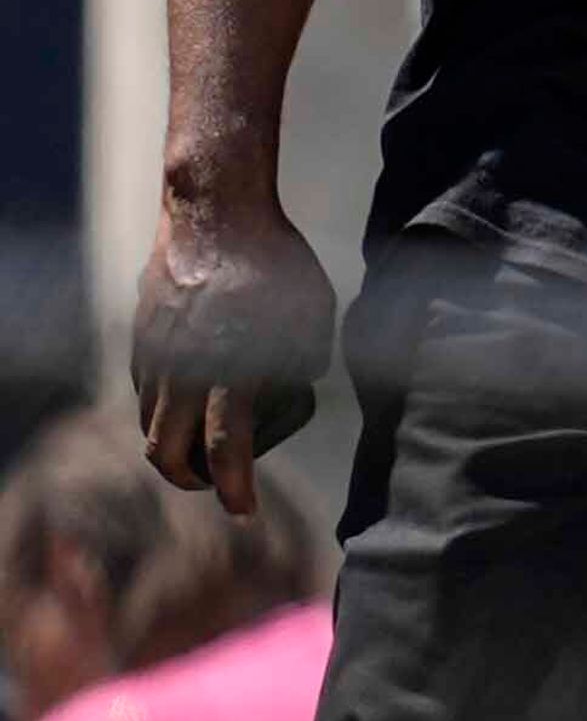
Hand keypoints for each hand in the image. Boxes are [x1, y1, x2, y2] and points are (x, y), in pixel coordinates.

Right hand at [132, 186, 338, 515]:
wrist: (215, 211)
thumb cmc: (278, 262)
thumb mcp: (311, 317)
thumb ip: (300, 362)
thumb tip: (294, 389)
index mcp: (230, 366)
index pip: (225, 447)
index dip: (234, 486)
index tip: (244, 510)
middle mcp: (183, 369)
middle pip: (166, 452)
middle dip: (190, 479)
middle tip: (217, 484)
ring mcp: (154, 354)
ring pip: (150, 424)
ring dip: (174, 445)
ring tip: (206, 446)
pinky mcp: (141, 339)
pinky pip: (145, 391)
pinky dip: (165, 410)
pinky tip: (192, 401)